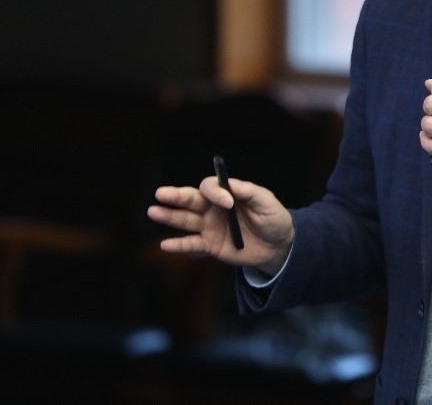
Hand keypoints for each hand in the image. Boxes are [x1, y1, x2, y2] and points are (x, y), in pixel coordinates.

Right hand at [147, 176, 293, 276]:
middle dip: (176, 196)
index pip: (211, 187)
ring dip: (169, 216)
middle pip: (191, 200)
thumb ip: (249, 192)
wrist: (278, 245)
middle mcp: (214, 208)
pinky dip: (179, 245)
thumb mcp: (267, 202)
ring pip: (186, 220)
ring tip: (153, 211)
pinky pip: (192, 245)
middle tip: (161, 193)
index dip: (215, 192)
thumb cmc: (273, 218)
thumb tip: (230, 187)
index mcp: (227, 194)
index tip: (228, 203)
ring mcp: (210, 227)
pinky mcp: (211, 245)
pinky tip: (165, 244)